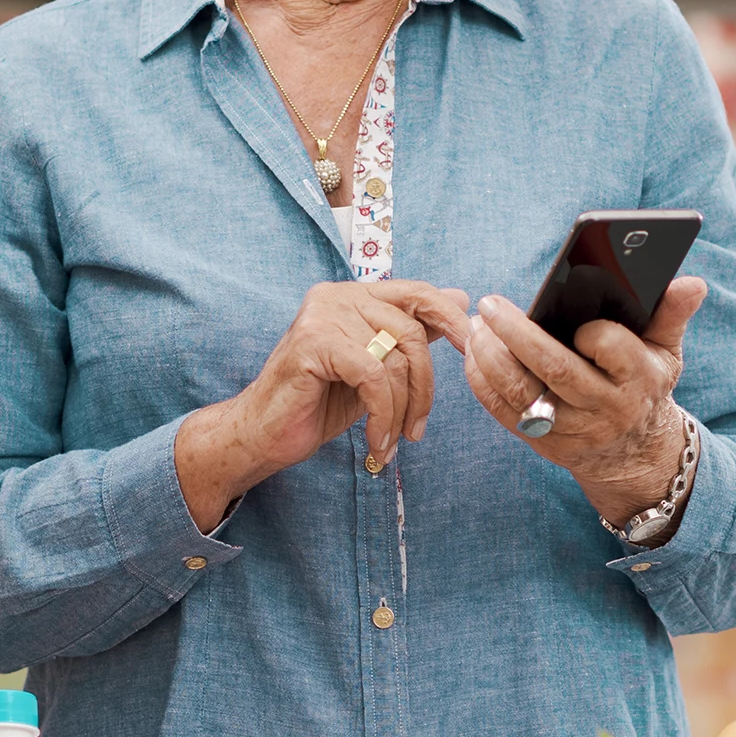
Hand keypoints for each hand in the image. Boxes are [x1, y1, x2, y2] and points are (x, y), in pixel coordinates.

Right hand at [176, 280, 471, 530]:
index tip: (473, 349)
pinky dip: (382, 416)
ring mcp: (322, 314)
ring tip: (391, 440)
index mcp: (353, 295)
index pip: (417, 294)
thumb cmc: (317, 404)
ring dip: (401, 411)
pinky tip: (376, 442)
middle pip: (412, 331)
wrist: (262, 435)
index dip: (450, 319)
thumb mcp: (375, 370)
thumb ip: (411, 335)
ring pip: (394, 359)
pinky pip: (372, 378)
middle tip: (417, 429)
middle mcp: (336, 295)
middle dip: (424, 388)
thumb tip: (459, 298)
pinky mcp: (313, 342)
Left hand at [462, 278, 707, 530]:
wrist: (634, 452)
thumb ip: (671, 314)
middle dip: (518, 334)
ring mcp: (572, 430)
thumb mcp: (665, 352)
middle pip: (556, 370)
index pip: (612, 349)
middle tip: (491, 304)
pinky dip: (482, 383)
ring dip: (491, 357)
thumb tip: (692, 282)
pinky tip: (472, 353)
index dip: (591, 331)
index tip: (569, 311)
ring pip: (522, 393)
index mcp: (638, 379)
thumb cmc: (644, 385)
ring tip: (476, 325)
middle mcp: (605, 408)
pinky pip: (504, 413)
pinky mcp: (545, 444)